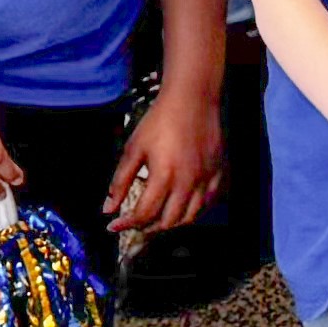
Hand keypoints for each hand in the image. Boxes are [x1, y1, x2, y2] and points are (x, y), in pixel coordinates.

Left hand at [105, 88, 221, 237]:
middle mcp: (188, 183)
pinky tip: (182, 205)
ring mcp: (206, 179)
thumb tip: (108, 209)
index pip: (143, 214)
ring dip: (171, 223)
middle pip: (168, 222)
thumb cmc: (160, 120)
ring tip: (157, 218)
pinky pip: (208, 203)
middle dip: (147, 228)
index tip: (114, 225)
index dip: (125, 224)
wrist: (192, 99)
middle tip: (136, 223)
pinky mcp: (219, 173)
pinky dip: (194, 211)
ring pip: (190, 217)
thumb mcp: (133, 148)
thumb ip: (120, 181)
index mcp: (164, 176)